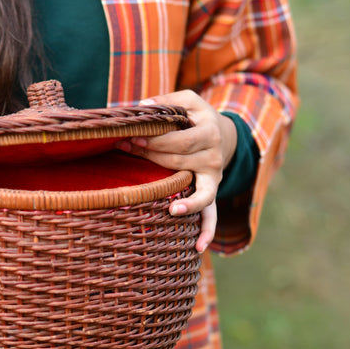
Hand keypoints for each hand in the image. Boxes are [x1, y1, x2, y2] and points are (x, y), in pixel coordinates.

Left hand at [118, 90, 237, 252]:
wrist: (223, 134)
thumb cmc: (196, 117)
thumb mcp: (188, 101)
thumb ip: (167, 101)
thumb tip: (142, 108)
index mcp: (209, 131)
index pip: (179, 139)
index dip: (154, 140)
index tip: (131, 139)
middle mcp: (214, 156)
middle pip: (181, 162)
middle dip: (151, 157)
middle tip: (126, 150)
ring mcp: (214, 176)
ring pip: (198, 191)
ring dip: (179, 199)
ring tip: (167, 207)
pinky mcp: (212, 191)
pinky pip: (213, 214)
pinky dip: (208, 232)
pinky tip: (198, 247)